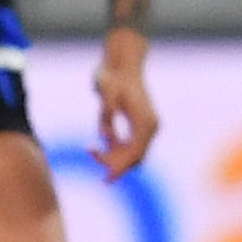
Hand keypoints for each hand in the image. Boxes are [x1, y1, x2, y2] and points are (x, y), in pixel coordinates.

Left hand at [93, 30, 158, 177]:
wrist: (123, 62)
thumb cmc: (112, 76)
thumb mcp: (105, 91)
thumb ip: (106, 113)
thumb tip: (105, 135)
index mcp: (145, 121)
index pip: (135, 153)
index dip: (120, 168)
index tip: (106, 179)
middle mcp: (150, 125)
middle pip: (135, 156)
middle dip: (114, 163)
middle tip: (90, 155)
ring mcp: (148, 124)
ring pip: (133, 152)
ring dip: (114, 156)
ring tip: (91, 148)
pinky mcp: (142, 122)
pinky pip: (131, 144)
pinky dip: (117, 147)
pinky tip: (101, 140)